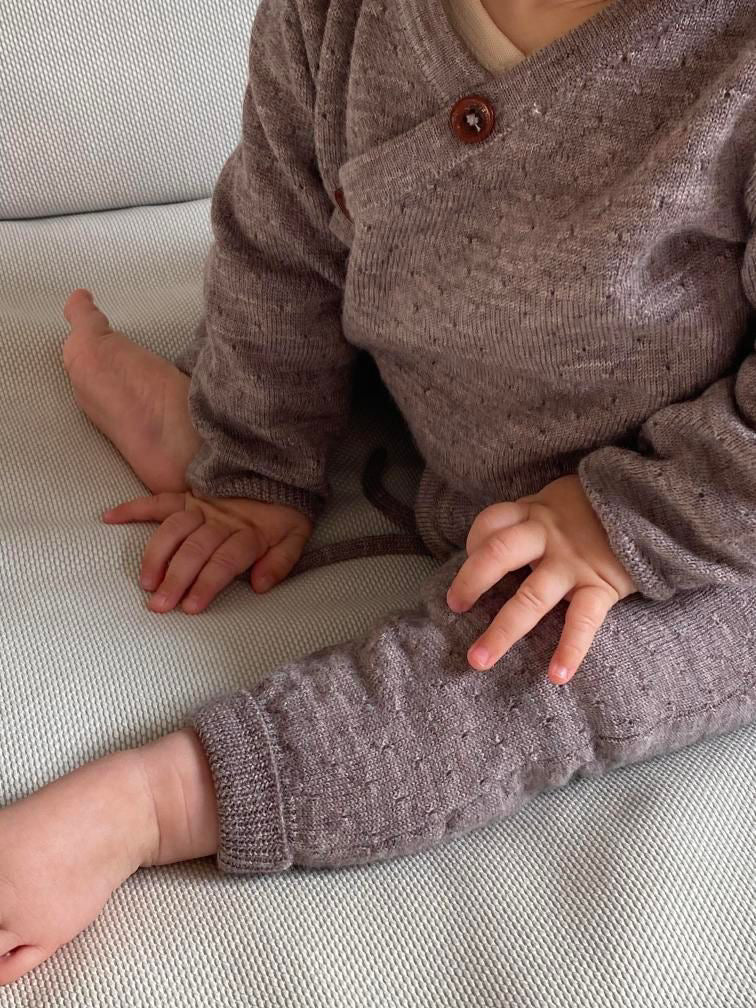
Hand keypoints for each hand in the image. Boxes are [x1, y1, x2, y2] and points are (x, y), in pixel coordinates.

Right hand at [103, 491, 312, 612]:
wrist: (278, 471)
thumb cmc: (284, 514)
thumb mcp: (296, 537)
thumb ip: (281, 562)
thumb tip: (259, 585)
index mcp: (251, 533)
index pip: (226, 561)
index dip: (208, 584)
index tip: (190, 607)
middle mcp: (223, 520)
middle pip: (196, 549)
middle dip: (177, 579)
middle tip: (159, 605)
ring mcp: (203, 506)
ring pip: (175, 528)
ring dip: (157, 554)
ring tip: (146, 582)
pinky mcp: (188, 495)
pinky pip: (160, 500)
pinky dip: (134, 507)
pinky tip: (110, 518)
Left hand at [445, 474, 636, 685]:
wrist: (656, 504)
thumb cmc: (599, 508)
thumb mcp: (560, 499)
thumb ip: (532, 517)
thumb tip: (498, 542)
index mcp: (535, 513)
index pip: (491, 523)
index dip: (473, 542)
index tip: (470, 559)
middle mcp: (548, 537)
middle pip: (498, 555)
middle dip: (470, 583)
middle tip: (453, 608)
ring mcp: (573, 563)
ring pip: (529, 599)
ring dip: (502, 633)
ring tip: (479, 661)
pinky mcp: (601, 585)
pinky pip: (582, 621)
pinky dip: (570, 650)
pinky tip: (557, 677)